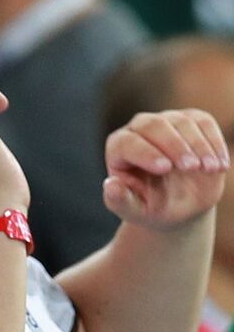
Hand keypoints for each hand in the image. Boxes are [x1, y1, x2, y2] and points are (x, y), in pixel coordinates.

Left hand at [102, 108, 228, 229]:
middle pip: (153, 125)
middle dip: (174, 145)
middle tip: (191, 167)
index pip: (127, 143)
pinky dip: (214, 141)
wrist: (178, 204)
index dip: (145, 153)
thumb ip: (119, 200)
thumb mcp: (133, 210)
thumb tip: (111, 185)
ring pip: (181, 121)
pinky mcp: (193, 121)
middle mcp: (140, 129)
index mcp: (119, 148)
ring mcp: (167, 122)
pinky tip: (220, 165)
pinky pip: (204, 122)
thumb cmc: (150, 206)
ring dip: (198, 144)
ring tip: (209, 168)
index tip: (164, 168)